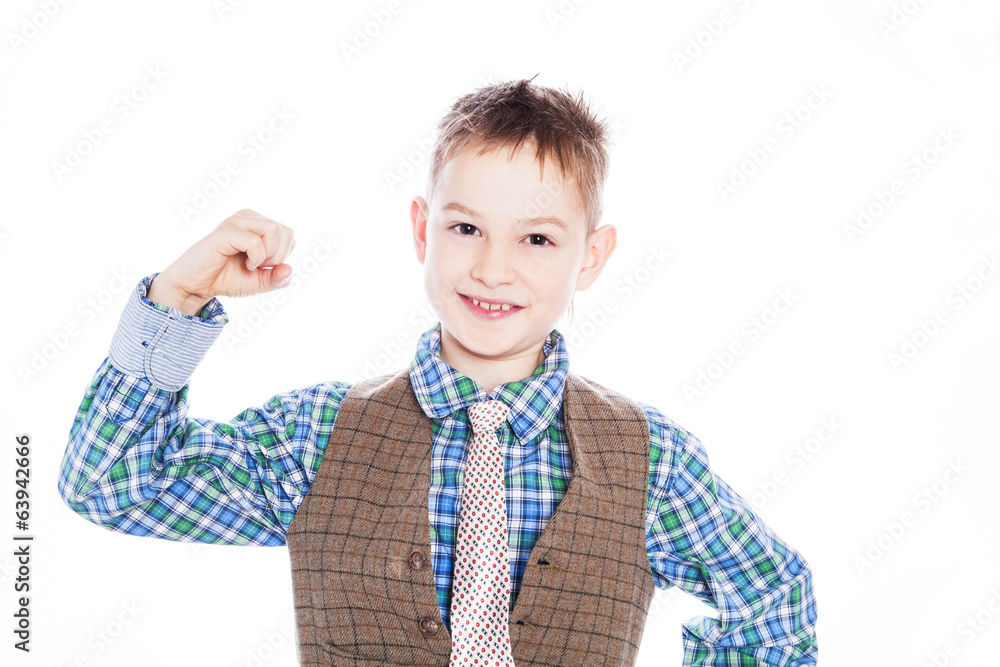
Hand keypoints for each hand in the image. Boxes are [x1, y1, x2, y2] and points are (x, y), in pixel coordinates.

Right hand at [147, 209, 294, 315]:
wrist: (196, 286)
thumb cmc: (226, 279)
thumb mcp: (259, 283)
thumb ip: (278, 278)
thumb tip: (289, 269)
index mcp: (258, 224)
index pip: (290, 234)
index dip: (283, 256)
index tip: (263, 266)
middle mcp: (248, 217)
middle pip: (286, 230)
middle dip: (278, 256)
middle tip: (258, 266)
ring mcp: (236, 221)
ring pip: (274, 229)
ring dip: (268, 255)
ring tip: (251, 264)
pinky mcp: (225, 231)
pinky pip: (255, 242)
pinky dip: (256, 258)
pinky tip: (244, 264)